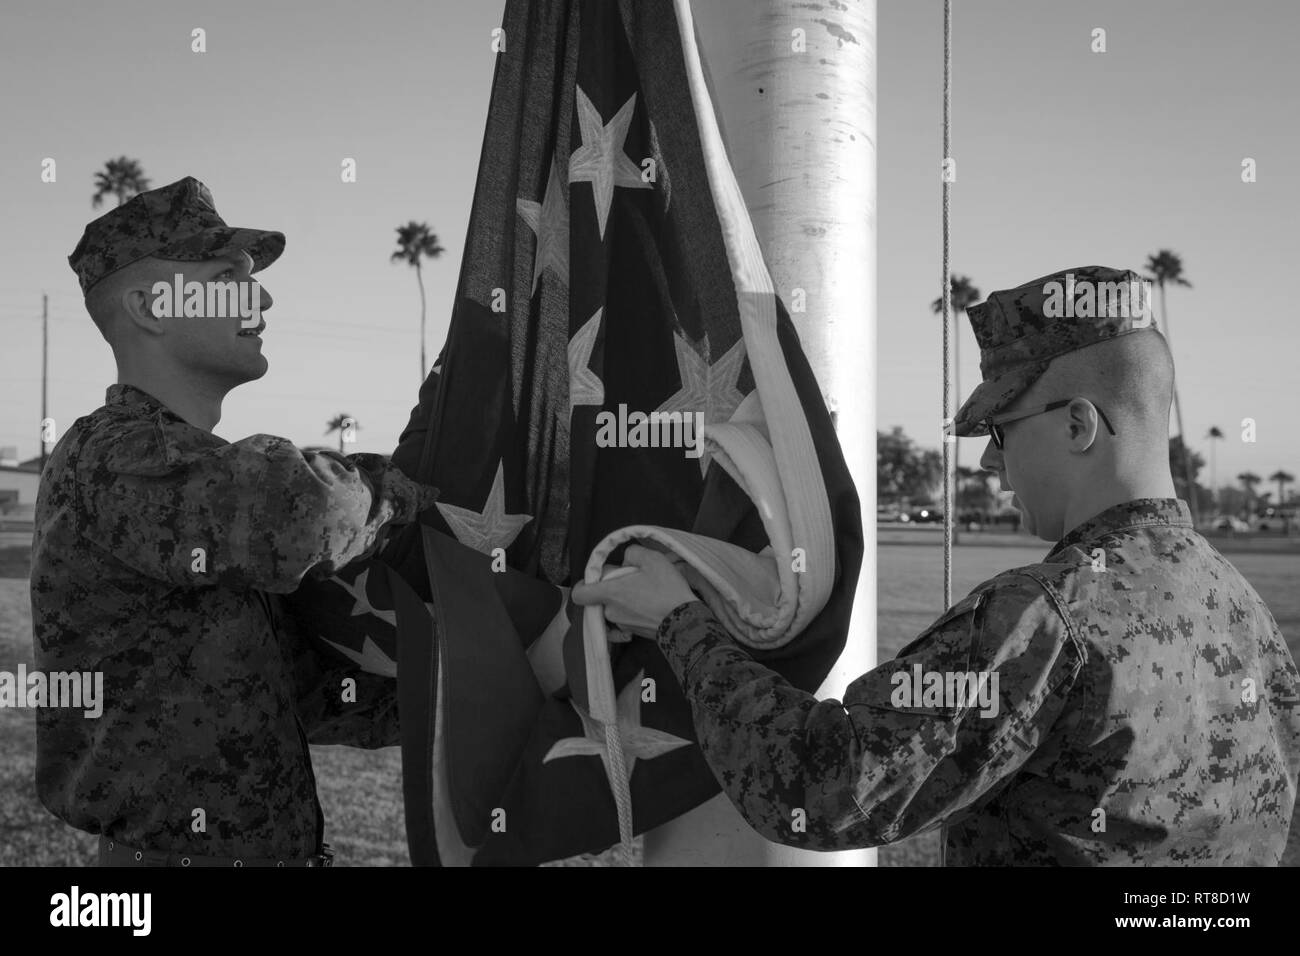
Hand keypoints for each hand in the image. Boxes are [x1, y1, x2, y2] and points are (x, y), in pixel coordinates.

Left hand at [571, 544, 698, 638]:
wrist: (685, 622)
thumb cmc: (667, 590)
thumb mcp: (652, 558)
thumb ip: (633, 553)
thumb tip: (626, 561)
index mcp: (610, 593)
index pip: (580, 594)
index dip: (584, 585)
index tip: (597, 578)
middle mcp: (611, 611)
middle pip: (603, 596)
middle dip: (617, 586)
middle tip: (637, 580)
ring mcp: (622, 624)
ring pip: (616, 606)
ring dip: (628, 599)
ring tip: (649, 592)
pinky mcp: (633, 633)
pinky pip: (627, 618)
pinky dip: (635, 611)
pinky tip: (649, 606)